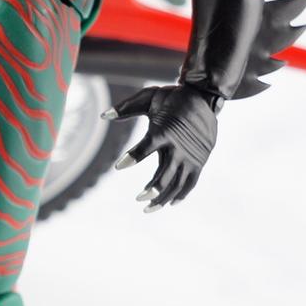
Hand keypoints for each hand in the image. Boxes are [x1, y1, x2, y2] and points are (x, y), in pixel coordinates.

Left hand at [104, 83, 220, 211]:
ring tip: (148, 207)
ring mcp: (190, 157)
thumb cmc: (171, 99)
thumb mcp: (148, 98)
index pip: (145, 148)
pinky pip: (190, 183)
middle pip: (164, 175)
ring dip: (163, 198)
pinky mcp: (199, 162)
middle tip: (138, 198)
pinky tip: (169, 203)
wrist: (203, 99)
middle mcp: (178, 147)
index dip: (132, 158)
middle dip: (152, 190)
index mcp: (163, 131)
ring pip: (177, 184)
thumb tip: (103, 116)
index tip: (118, 166)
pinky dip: (180, 195)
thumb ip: (125, 108)